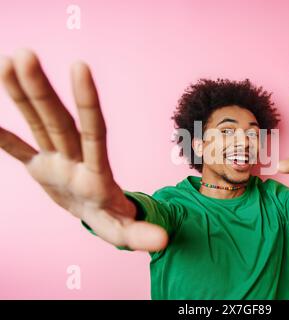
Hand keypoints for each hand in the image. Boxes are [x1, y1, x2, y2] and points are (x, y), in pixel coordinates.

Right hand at [0, 49, 167, 251]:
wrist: (99, 214)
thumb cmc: (114, 220)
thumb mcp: (127, 232)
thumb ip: (141, 234)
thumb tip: (164, 240)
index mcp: (96, 173)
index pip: (93, 131)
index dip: (87, 102)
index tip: (80, 67)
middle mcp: (75, 159)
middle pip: (58, 121)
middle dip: (41, 91)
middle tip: (25, 55)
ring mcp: (56, 161)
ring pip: (38, 124)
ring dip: (21, 95)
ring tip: (7, 62)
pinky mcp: (40, 168)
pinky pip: (18, 148)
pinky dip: (1, 137)